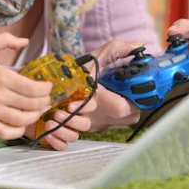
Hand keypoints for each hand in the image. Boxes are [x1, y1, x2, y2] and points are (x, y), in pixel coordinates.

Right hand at [0, 33, 52, 139]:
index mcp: (2, 76)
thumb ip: (6, 39)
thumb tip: (26, 41)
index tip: (48, 86)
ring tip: (39, 110)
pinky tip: (23, 123)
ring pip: (23, 120)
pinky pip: (8, 133)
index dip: (46, 89)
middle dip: (45, 102)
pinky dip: (19, 131)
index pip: (33, 88)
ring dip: (36, 115)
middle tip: (46, 98)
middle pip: (32, 104)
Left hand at [25, 39, 141, 150]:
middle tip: (67, 109)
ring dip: (66, 127)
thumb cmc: (87, 66)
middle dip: (81, 118)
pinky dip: (58, 140)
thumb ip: (119, 50)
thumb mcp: (102, 56)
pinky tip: (49, 131)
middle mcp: (103, 114)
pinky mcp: (71, 131)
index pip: (124, 108)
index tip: (90, 98)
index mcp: (117, 98)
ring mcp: (89, 123)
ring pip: (82, 132)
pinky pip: (68, 142)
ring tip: (54, 116)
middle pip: (94, 125)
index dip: (110, 104)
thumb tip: (139, 45)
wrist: (64, 76)